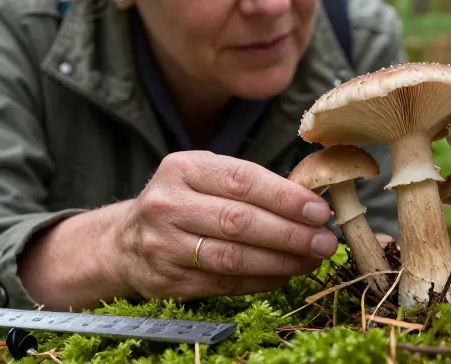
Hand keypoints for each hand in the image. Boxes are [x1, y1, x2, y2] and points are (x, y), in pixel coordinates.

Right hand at [112, 151, 337, 299]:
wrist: (125, 241)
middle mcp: (167, 204)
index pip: (242, 181)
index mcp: (183, 168)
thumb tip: (311, 205)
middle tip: (325, 241)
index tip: (320, 211)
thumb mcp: (206, 176)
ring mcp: (163, 245)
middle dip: (291, 233)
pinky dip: (262, 280)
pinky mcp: (167, 281)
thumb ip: (251, 184)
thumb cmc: (184, 202)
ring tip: (312, 259)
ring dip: (281, 261)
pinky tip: (286, 273)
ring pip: (233, 257)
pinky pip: (225, 283)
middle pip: (240, 221)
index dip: (286, 198)